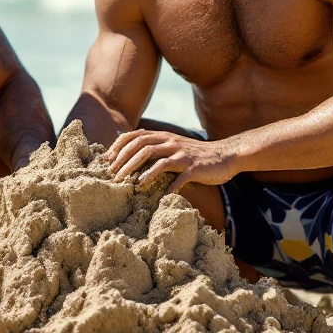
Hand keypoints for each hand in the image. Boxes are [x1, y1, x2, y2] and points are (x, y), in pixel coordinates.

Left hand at [105, 130, 237, 193]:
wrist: (225, 156)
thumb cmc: (195, 156)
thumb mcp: (173, 147)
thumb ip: (156, 149)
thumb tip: (131, 158)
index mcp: (164, 136)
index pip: (135, 135)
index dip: (119, 146)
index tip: (107, 160)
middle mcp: (171, 142)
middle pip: (141, 147)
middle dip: (124, 161)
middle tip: (114, 176)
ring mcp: (182, 154)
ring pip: (156, 159)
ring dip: (140, 173)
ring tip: (131, 185)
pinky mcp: (194, 168)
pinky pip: (178, 177)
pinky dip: (168, 187)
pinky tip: (161, 196)